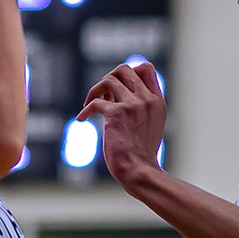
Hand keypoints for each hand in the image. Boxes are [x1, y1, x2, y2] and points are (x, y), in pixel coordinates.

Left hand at [79, 61, 166, 183]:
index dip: (129, 72)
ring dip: (95, 90)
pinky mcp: (116, 114)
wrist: (138, 169)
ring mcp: (132, 105)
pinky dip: (85, 110)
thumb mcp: (151, 123)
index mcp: (157, 101)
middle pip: (124, 69)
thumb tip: (117, 93)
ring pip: (109, 80)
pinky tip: (82, 118)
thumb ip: (141, 105)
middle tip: (103, 94)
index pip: (146, 68)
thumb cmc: (141, 151)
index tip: (119, 86)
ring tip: (90, 103)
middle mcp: (146, 99)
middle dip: (109, 78)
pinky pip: (95, 102)